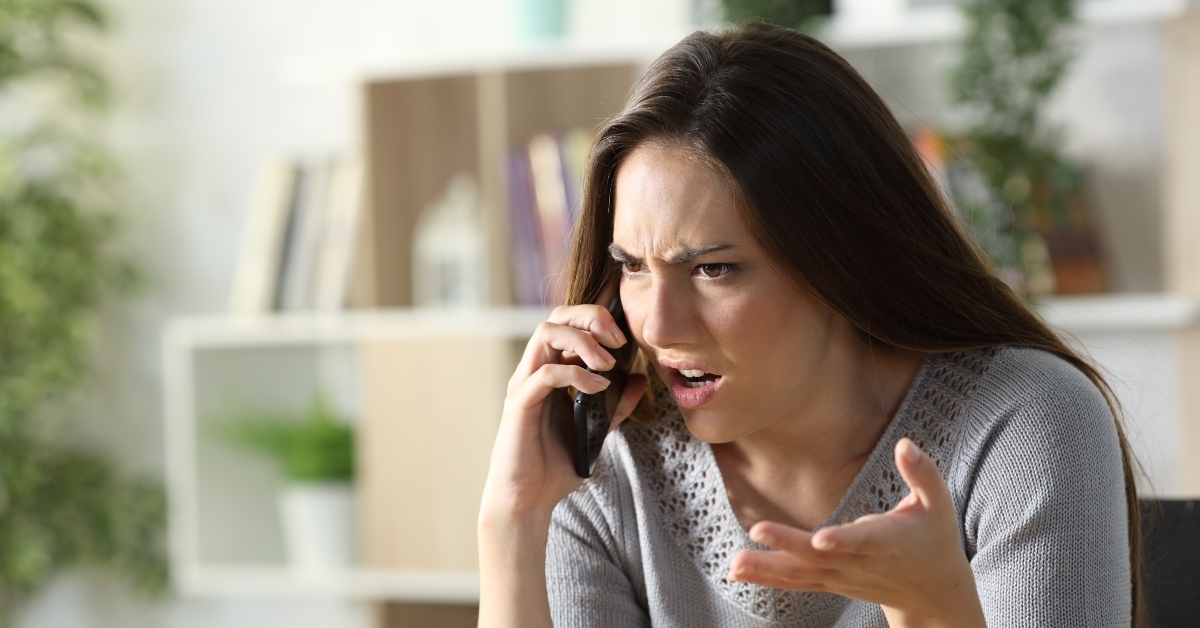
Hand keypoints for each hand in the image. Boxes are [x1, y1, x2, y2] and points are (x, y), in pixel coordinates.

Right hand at [480, 303, 647, 523]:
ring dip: (583, 340)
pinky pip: (546, 373)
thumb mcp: (597, 430)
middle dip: (591, 317)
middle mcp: (534, 371)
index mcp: (551, 371)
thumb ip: (616, 405)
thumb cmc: (556, 464)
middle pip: (556, 317)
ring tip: (608, 364)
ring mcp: (524, 385)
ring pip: (546, 333)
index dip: (596, 318)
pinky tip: (598, 387)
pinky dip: (576, 374)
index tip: (624, 337)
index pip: (568, 324)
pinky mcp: (520, 404)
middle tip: (619, 340)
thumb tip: (640, 380)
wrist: (530, 499)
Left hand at [727, 438, 984, 627]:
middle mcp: (861, 564)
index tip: (821, 539)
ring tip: (735, 563)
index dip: (844, 540)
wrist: (933, 594)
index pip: (864, 542)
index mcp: (889, 542)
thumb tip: (904, 443)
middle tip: (758, 532)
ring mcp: (843, 578)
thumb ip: (923, 474)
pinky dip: (767, 578)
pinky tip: (737, 571)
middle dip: (789, 545)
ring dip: (767, 569)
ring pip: (802, 575)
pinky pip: (796, 582)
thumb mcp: (938, 505)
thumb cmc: (934, 539)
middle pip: (821, 558)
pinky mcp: (830, 582)